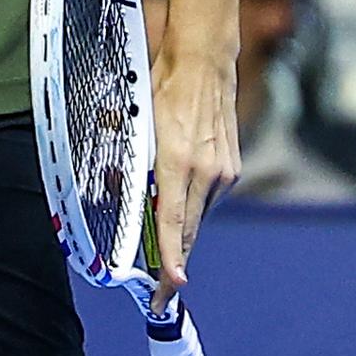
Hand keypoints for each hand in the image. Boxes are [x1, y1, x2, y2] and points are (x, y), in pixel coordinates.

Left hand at [149, 43, 239, 306]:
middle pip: (187, 230)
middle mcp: (208, 172)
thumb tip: (124, 197)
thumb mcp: (140, 128)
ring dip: (178, 230)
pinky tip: (177, 203)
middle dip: (173, 263)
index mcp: (180, 162)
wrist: (204, 63)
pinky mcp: (232, 167)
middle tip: (160, 292)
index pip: (173, 222)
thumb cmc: (163, 90)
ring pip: (196, 216)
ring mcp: (224, 171)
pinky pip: (206, 200)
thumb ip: (136, 168)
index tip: (170, 285)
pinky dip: (190, 208)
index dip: (170, 258)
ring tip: (160, 245)